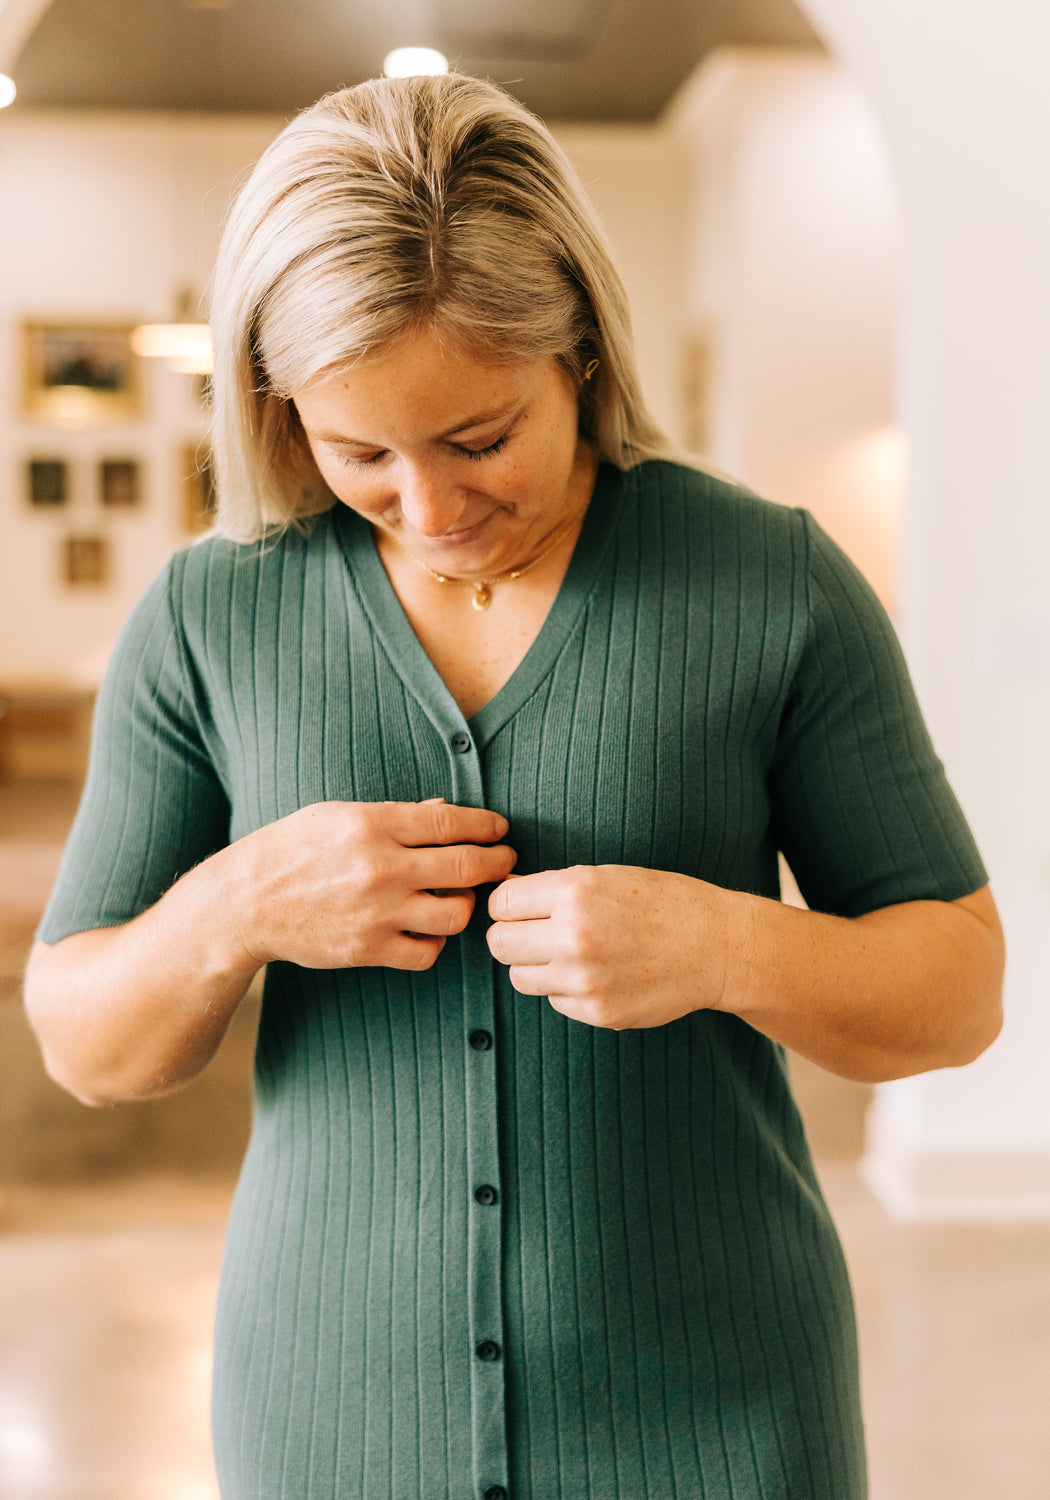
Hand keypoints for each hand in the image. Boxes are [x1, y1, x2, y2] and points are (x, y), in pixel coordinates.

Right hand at [231, 798, 515, 970]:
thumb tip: (444, 812)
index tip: (499, 829)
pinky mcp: (369, 950)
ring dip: (466, 904)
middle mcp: (380, 868)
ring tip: (460, 897)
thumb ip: (395, 816)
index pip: (450, 822)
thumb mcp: (336, 815)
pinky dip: (436, 942)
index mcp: (371, 823)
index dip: (485, 825)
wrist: (244, 904)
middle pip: (466, 867)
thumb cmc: (291, 850)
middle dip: (497, 863)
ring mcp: (377, 912)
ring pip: (455, 914)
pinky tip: (428, 929)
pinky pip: (428, 952)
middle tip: (506, 861)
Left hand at [486, 864, 732, 1028]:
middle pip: (499, 943)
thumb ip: (552, 888)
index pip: (500, 903)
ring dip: (535, 965)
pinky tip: (599, 973)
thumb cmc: (663, 902)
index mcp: (574, 892)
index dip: (508, 904)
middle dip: (512, 936)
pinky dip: (566, 989)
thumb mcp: (607, 876)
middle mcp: (573, 937)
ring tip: (569, 953)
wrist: (716, 946)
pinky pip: (555, 1000)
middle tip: (535, 933)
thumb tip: (503, 895)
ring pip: (520, 977)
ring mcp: (584, 980)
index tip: (521, 907)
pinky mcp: (597, 1012)